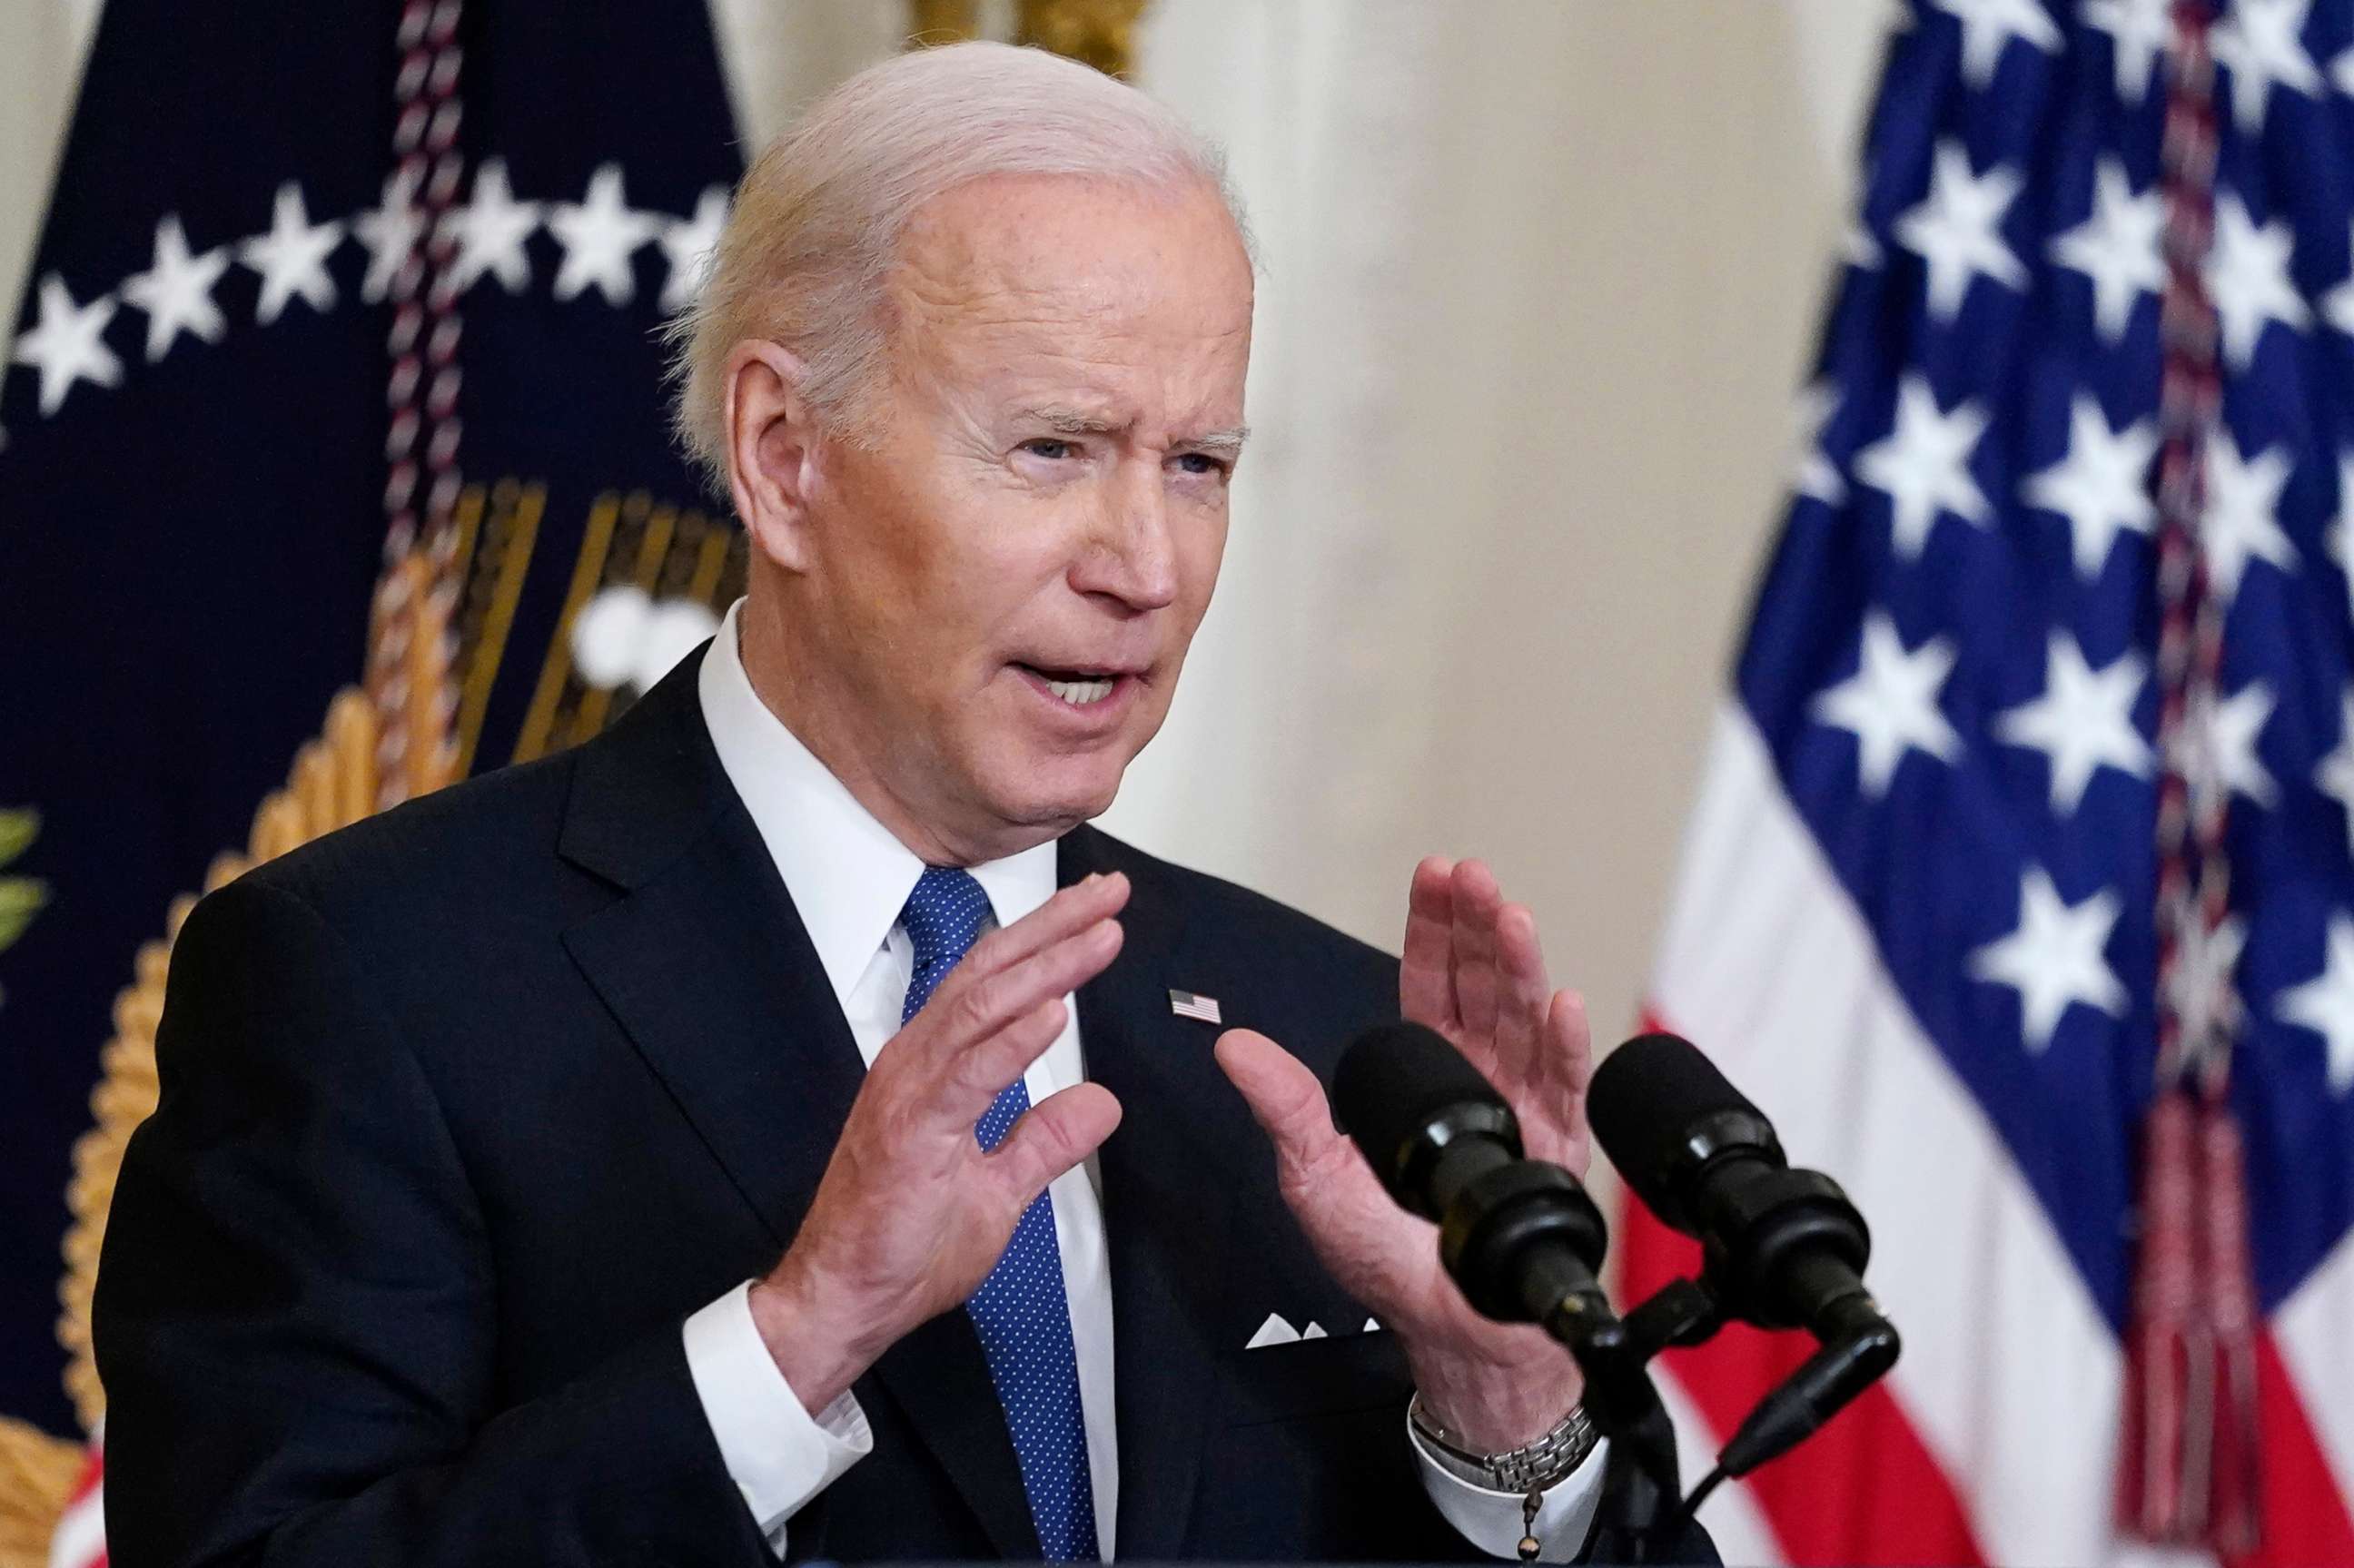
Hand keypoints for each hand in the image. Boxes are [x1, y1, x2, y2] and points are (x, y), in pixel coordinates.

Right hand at [750, 872, 1129, 1412]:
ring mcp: (910, 1091)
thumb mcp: (999, 1190)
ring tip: (1100, 933)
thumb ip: (1045, 1141)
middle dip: (1055, 928)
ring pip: (982, 1007)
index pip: (997, 984)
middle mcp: (918, 1062)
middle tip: (1112, 891)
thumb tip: (1101, 1102)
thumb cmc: (904, 1245)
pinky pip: (969, 1074)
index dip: (1049, 943)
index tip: (1101, 914)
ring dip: (1047, 966)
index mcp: (936, 1067)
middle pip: (992, 974)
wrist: (846, 1300)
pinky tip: (1055, 1011)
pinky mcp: (911, 1131)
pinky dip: (1013, 1038)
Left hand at [1215, 857, 1593, 1449]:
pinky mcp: (1557, 1148)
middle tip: (1473, 878)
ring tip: (1512, 919)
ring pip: (1524, 1019)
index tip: (1435, 875)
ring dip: (1520, 966)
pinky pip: (1564, 1086)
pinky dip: (1565, 1044)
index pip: (1430, 984)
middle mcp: (1479, 1079)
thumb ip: (1285, 1108)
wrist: (1455, 1329)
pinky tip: (1563, 1003)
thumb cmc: (1385, 1262)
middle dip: (1478, 926)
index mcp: (1424, 1075)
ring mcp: (1523, 1108)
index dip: (1433, 929)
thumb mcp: (1316, 1176)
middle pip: (1482, 985)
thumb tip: (1230, 1047)